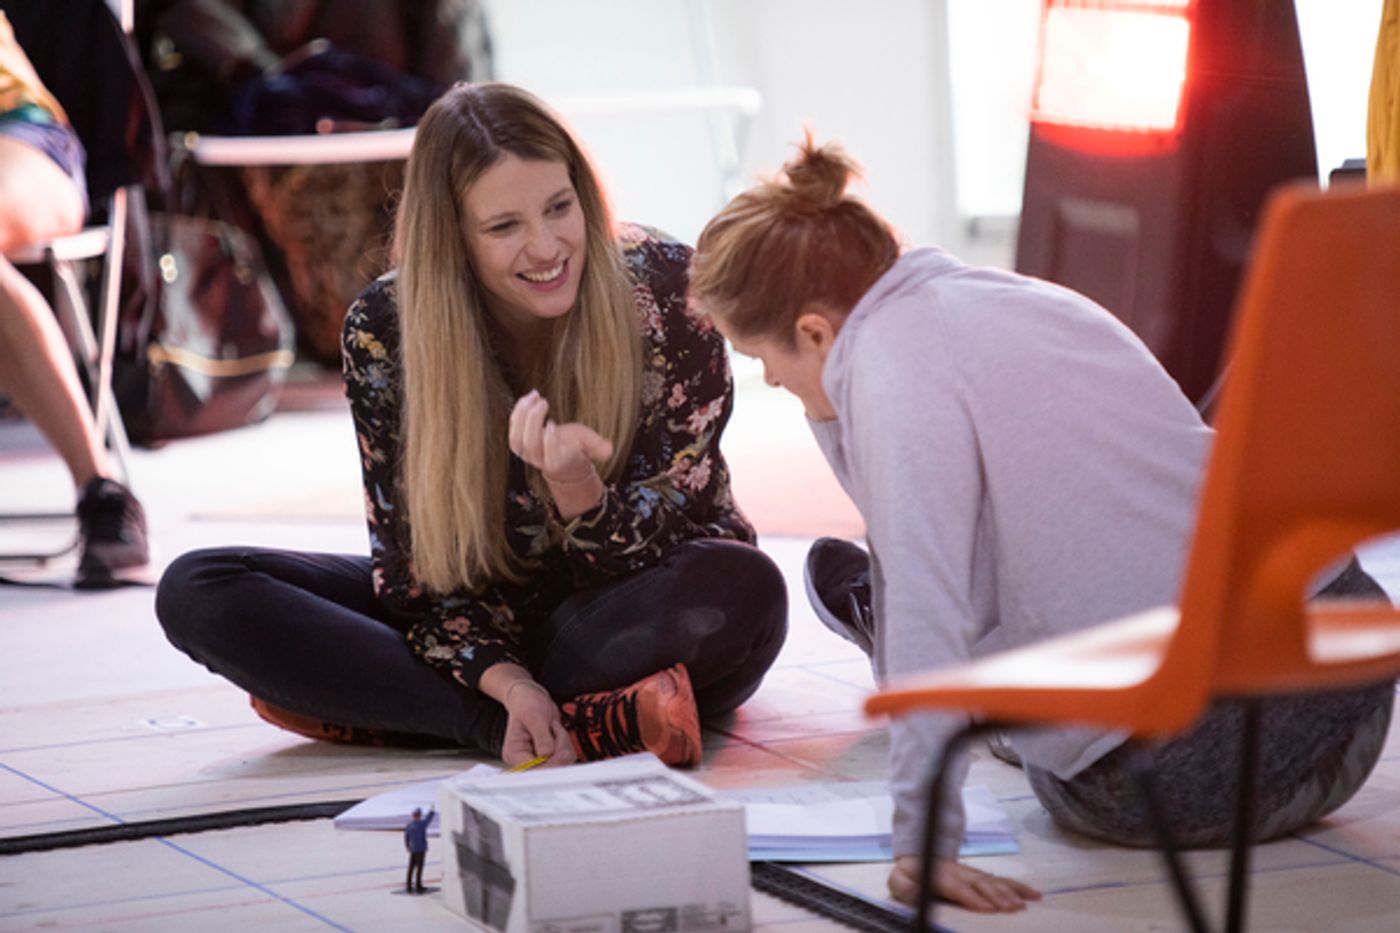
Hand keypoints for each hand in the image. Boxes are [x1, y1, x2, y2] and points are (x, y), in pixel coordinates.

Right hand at [499, 678, 575, 767]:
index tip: (559, 749)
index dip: (549, 764)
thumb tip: (546, 754)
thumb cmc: (526, 704)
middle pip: (549, 769)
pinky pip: (566, 756)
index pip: (532, 771)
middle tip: (555, 730)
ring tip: (553, 727)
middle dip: (559, 749)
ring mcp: (539, 760)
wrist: (531, 698)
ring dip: (563, 743)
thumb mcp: (534, 716)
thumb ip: (541, 737)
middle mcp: (526, 761)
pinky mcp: (550, 756)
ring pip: (562, 763)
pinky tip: (557, 731)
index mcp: (515, 754)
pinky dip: (566, 743)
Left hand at [507, 390, 612, 483]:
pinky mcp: (518, 441)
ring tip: (533, 396)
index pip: (551, 457)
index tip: (553, 424)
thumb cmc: (575, 448)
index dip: (550, 443)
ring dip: (522, 415)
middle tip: (543, 402)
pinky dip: (519, 411)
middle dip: (533, 421)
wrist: (560, 459)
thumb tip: (609, 449)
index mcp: (558, 462)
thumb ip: (599, 446)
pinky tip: (530, 397)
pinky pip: (513, 428)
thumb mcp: (590, 444)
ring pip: (516, 438)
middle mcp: (539, 459)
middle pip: (530, 444)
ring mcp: (526, 452)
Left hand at [888, 855, 1040, 913]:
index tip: (987, 908)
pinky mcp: (981, 876)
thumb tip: (913, 892)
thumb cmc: (911, 873)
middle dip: (996, 896)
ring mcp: (972, 873)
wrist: (919, 852)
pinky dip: (1018, 887)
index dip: (972, 897)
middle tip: (1011, 909)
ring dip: (1008, 893)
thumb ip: (904, 887)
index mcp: (940, 875)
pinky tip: (1032, 894)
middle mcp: (960, 873)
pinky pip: (1001, 880)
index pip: (958, 886)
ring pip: (993, 882)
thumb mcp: (899, 879)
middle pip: (980, 884)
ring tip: (1022, 905)